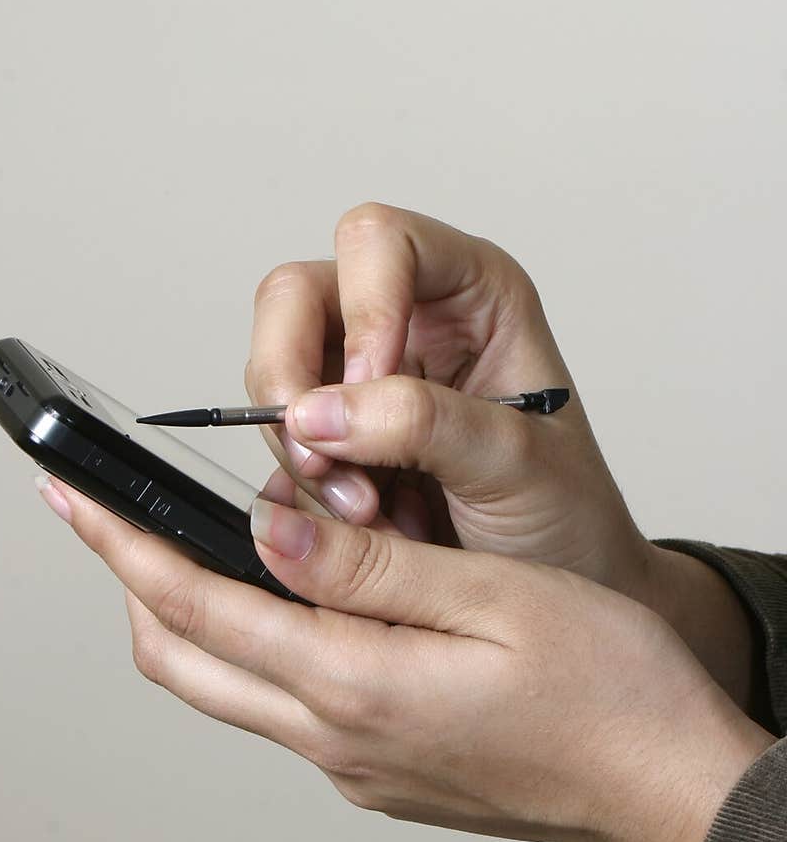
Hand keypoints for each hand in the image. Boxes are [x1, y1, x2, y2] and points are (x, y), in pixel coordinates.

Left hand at [39, 477, 773, 841]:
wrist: (664, 787)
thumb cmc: (610, 690)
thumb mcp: (495, 598)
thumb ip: (369, 570)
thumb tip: (265, 533)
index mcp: (357, 688)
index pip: (200, 607)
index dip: (125, 545)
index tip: (72, 496)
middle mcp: (338, 741)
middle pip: (185, 662)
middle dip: (131, 584)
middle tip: (106, 516)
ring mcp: (354, 768)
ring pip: (227, 689)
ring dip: (188, 618)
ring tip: (180, 547)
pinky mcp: (379, 775)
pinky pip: (283, 708)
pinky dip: (254, 648)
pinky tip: (283, 604)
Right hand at [246, 200, 645, 588]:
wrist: (554, 599)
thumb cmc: (565, 513)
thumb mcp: (518, 463)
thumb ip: (425, 424)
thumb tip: (319, 413)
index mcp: (469, 294)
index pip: (380, 241)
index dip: (362, 307)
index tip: (370, 386)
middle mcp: (405, 324)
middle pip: (294, 300)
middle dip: (293, 383)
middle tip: (323, 460)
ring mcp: (357, 385)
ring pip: (275, 378)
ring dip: (302, 452)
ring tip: (367, 512)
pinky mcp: (330, 445)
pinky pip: (276, 450)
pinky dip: (299, 494)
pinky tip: (356, 528)